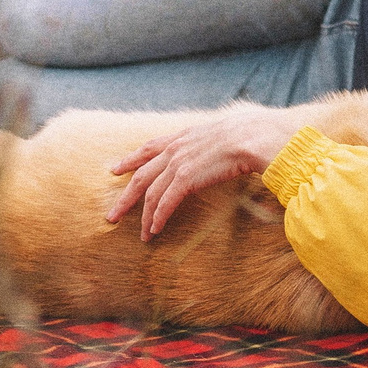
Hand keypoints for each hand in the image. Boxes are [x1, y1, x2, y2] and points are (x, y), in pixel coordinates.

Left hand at [105, 105, 307, 240]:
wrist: (255, 136)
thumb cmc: (249, 135)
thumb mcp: (223, 132)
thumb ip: (213, 142)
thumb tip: (219, 148)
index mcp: (183, 136)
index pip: (149, 148)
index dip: (130, 159)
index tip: (115, 169)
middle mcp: (176, 148)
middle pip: (141, 175)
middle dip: (125, 197)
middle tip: (112, 215)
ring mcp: (179, 163)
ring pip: (150, 193)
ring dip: (144, 216)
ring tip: (142, 234)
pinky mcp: (186, 178)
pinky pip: (165, 202)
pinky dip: (158, 217)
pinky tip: (155, 230)